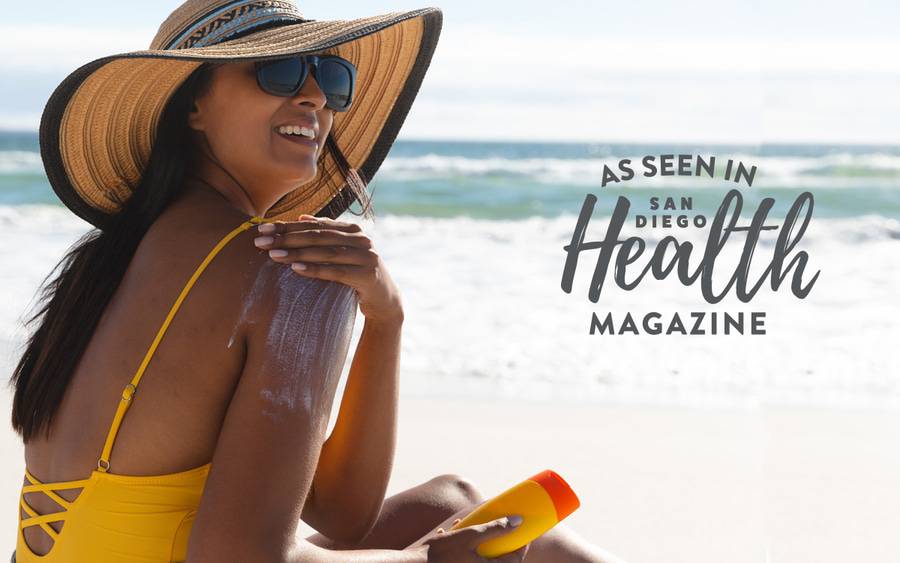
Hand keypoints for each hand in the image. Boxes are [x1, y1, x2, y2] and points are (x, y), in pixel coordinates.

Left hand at [253, 214, 403, 324]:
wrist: (384, 300)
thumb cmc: (356, 275)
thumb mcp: (342, 253)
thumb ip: (326, 234)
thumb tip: (301, 217)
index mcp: (353, 229)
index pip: (314, 225)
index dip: (287, 226)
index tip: (262, 229)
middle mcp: (361, 239)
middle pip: (318, 236)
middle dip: (287, 238)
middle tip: (261, 241)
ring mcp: (366, 256)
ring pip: (325, 252)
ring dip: (297, 252)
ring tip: (273, 254)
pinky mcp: (368, 275)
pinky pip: (336, 271)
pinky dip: (315, 269)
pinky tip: (296, 268)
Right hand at [411, 515, 529, 562]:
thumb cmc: (442, 553)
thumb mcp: (470, 536)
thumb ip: (495, 529)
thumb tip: (518, 521)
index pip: (515, 560)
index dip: (522, 544)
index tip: (524, 530)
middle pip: (500, 560)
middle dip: (502, 541)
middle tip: (504, 526)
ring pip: (484, 557)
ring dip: (484, 542)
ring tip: (477, 524)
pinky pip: (469, 557)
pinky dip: (467, 545)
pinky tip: (455, 529)